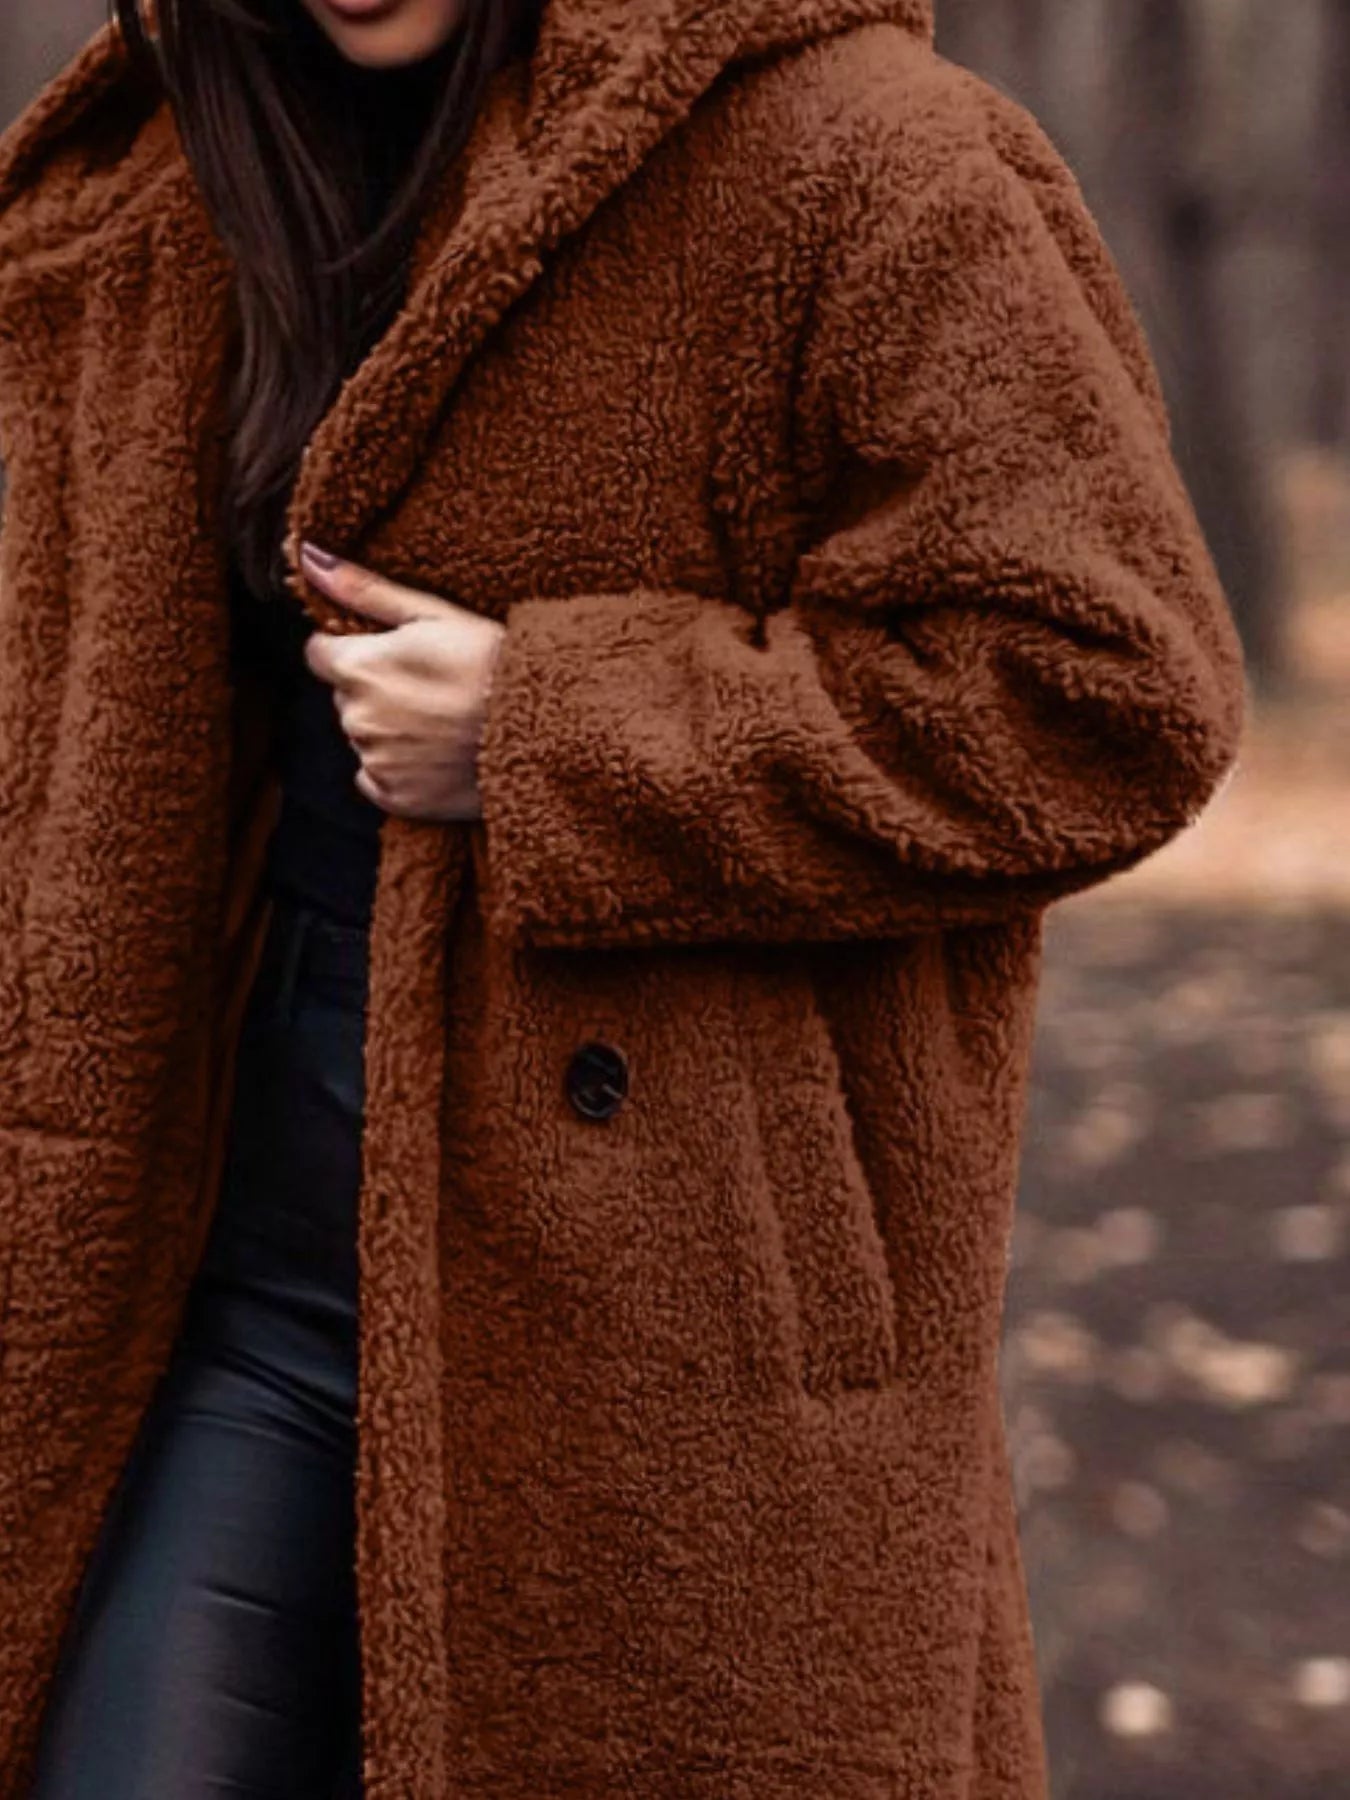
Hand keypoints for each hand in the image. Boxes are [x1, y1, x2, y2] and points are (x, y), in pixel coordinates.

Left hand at [298, 542, 505, 821]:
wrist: (542, 729)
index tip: (393, 654)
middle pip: (345, 697)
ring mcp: (375, 761)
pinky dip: (398, 768)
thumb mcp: (434, 614)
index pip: (319, 653)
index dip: (353, 649)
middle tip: (429, 686)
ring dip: (388, 728)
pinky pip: (377, 778)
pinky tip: (436, 753)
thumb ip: (364, 589)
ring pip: (363, 736)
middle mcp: (356, 717)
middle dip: (374, 689)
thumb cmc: (492, 663)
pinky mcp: (395, 797)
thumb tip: (308, 557)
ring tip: (440, 720)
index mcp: (358, 667)